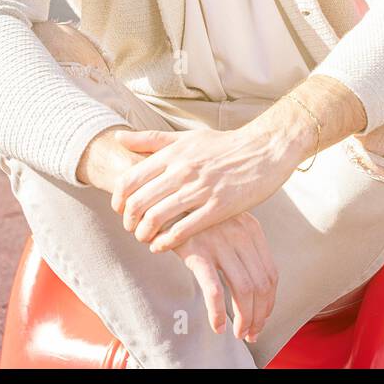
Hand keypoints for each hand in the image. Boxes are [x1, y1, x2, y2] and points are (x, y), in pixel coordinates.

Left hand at [111, 121, 305, 253]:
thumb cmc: (224, 145)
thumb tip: (118, 137)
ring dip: (144, 234)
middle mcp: (182, 171)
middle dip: (128, 221)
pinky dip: (166, 242)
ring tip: (145, 238)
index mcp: (173, 154)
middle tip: (131, 228)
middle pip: (138, 202)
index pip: (129, 179)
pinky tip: (162, 246)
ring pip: (157, 218)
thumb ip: (151, 139)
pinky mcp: (218, 207)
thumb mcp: (186, 137)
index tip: (120, 209)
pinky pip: (183, 230)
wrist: (265, 150)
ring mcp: (200, 190)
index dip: (118, 200)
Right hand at [172, 210, 277, 342]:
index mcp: (251, 229)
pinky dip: (218, 312)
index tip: (262, 318)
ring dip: (244, 318)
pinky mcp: (196, 252)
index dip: (269, 302)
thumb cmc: (194, 215)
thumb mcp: (226, 222)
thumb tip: (251, 286)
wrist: (164, 197)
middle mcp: (240, 235)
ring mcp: (219, 242)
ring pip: (244, 290)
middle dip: (259, 315)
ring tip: (238, 333)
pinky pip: (214, 289)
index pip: (271, 273)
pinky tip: (217, 326)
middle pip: (261, 285)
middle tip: (251, 332)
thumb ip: (240, 245)